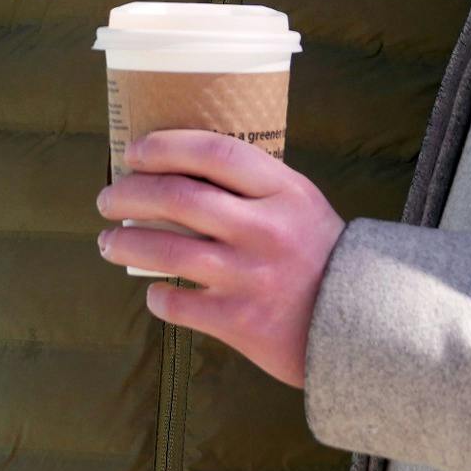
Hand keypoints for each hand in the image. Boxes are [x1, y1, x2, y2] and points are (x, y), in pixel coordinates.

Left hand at [95, 131, 343, 389]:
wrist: (363, 323)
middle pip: (178, 198)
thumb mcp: (299, 203)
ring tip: (108, 243)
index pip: (214, 152)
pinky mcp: (241, 322)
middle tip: (107, 199)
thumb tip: (179, 168)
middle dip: (129, 194)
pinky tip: (154, 292)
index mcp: (283, 191)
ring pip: (167, 250)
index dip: (165, 146)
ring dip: (125, 243)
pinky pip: (179, 304)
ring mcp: (251, 277)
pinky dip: (157, 296)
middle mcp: (265, 229)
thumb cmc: (318, 254)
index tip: (134, 153)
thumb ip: (252, 185)